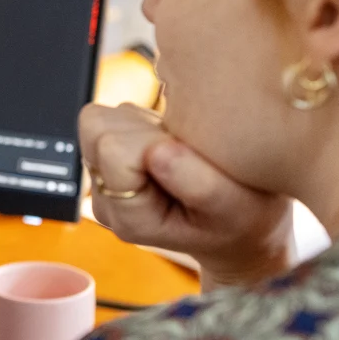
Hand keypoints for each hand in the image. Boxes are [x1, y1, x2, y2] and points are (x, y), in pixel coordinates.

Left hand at [80, 103, 292, 289]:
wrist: (238, 223)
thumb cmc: (241, 218)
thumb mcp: (234, 208)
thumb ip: (200, 186)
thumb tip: (156, 151)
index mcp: (129, 218)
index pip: (113, 151)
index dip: (151, 140)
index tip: (186, 154)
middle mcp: (106, 198)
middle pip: (97, 128)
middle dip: (143, 129)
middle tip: (184, 150)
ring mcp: (104, 176)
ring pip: (102, 118)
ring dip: (143, 124)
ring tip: (180, 149)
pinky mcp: (112, 155)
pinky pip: (115, 116)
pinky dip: (145, 122)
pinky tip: (172, 144)